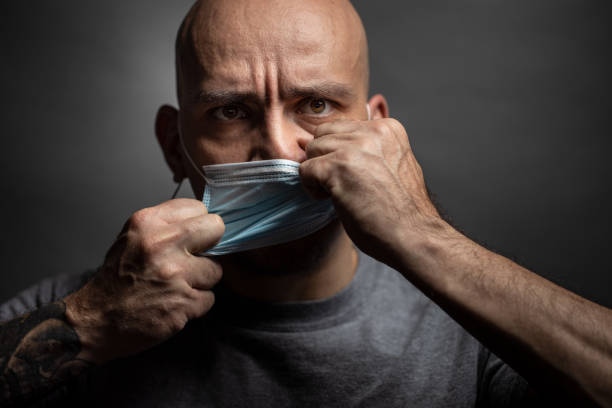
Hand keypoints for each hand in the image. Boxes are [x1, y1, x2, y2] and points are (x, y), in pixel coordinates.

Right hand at [64, 199, 224, 362]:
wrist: (96, 320)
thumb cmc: (117, 279)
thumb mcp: (132, 237)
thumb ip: (166, 226)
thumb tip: (202, 223)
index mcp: (148, 223)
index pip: (198, 208)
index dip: (198, 225)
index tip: (192, 238)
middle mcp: (162, 244)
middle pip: (216, 228)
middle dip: (210, 245)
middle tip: (194, 259)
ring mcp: (174, 274)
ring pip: (216, 269)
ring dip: (202, 281)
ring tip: (177, 286)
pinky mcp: (183, 302)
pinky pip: (209, 298)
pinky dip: (196, 304)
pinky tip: (175, 303)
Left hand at [300, 118, 441, 265]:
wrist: (413, 235)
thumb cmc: (401, 210)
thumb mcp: (391, 165)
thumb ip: (365, 150)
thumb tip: (319, 143)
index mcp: (387, 128)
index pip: (343, 127)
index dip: (339, 153)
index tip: (353, 175)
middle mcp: (372, 131)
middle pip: (324, 134)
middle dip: (325, 158)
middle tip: (342, 184)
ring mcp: (354, 147)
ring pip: (312, 150)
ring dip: (318, 173)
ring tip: (338, 193)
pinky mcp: (338, 167)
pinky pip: (305, 169)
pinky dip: (312, 188)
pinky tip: (332, 200)